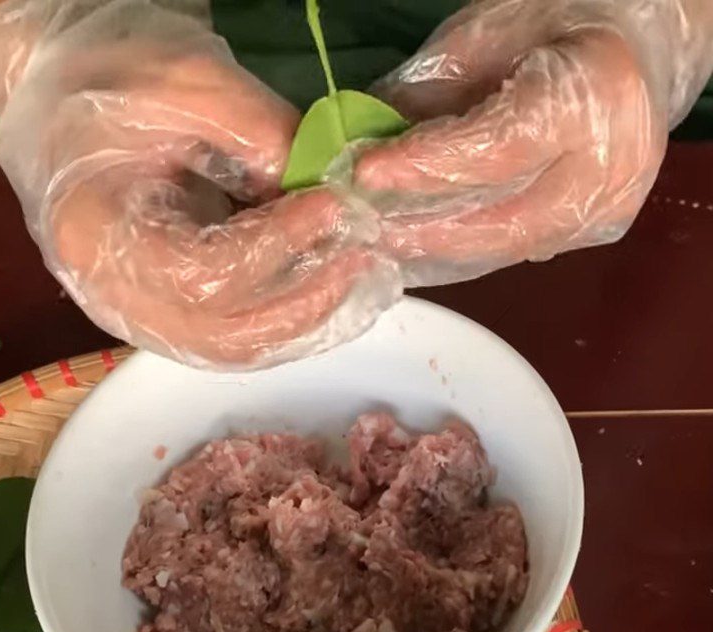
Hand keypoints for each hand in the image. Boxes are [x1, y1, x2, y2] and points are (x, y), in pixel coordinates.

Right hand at [0, 2, 396, 366]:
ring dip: (303, 320)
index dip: (277, 245)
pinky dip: (285, 322)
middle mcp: (114, 297)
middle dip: (303, 299)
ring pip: (234, 350)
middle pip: (223, 335)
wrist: (64, 104)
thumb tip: (316, 190)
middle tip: (360, 256)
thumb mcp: (180, 82)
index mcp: (95, 235)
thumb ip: (254, 132)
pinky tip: (325, 290)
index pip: (202, 272)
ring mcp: (140, 316)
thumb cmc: (110, 83)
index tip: (332, 207)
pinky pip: (234, 341)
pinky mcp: (167, 316)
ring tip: (355, 275)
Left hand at [354, 0, 711, 284]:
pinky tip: (411, 244)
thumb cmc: (556, 24)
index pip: (494, 148)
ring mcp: (604, 211)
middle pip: (496, 220)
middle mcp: (610, 168)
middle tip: (353, 224)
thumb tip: (354, 149)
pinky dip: (454, 250)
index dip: (423, 167)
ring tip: (372, 239)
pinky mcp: (590, 234)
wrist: (633, 51)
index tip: (362, 174)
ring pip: (498, 247)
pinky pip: (509, 252)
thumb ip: (424, 98)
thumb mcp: (484, 37)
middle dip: (414, 226)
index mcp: (595, 95)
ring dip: (428, 248)